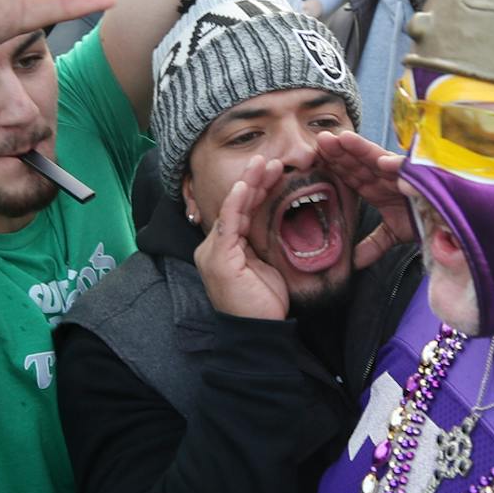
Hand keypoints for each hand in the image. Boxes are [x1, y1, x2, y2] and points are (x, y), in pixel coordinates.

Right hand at [196, 155, 292, 318]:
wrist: (259, 333)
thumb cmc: (265, 304)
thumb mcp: (267, 266)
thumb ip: (265, 243)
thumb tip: (280, 220)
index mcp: (225, 248)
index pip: (241, 210)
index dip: (257, 188)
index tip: (275, 170)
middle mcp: (214, 246)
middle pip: (235, 204)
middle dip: (254, 179)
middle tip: (271, 159)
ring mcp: (213, 252)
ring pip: (232, 208)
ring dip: (249, 183)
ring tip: (263, 162)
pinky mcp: (219, 258)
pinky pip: (227, 223)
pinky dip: (236, 202)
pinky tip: (247, 185)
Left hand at [316, 130, 414, 267]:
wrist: (452, 226)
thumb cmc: (424, 221)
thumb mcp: (393, 235)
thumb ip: (373, 244)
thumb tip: (354, 262)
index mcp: (375, 188)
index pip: (349, 175)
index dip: (332, 167)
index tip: (312, 160)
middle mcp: (386, 178)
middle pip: (358, 162)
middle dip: (340, 151)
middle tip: (319, 140)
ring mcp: (403, 176)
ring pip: (378, 159)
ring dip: (361, 149)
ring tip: (342, 139)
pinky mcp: (424, 178)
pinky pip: (410, 172)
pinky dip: (399, 167)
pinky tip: (385, 163)